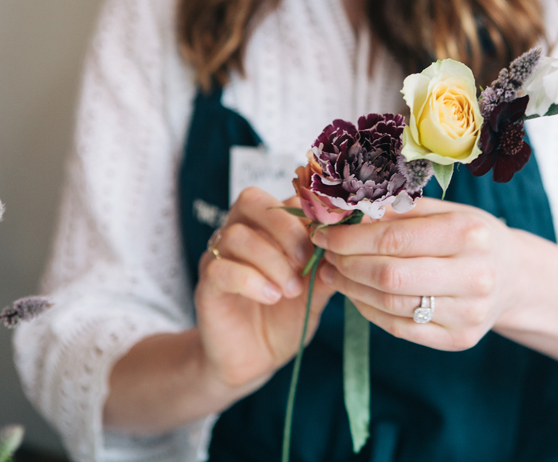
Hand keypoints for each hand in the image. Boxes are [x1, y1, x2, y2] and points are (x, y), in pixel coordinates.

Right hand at [195, 187, 334, 393]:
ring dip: (272, 261)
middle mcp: (240, 232)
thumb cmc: (285, 318)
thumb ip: (328, 264)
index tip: (330, 241)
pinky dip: (251, 281)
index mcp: (268, 226)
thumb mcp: (316, 290)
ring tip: (292, 290)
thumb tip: (350, 243)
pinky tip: (271, 297)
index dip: (308, 214)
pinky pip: (221, 269)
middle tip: (306, 262)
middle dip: (286, 229)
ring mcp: (219, 256)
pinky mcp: (206, 285)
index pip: (282, 197)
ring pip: (237, 236)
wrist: (253, 360)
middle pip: (252, 201)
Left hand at [311, 198, 525, 350]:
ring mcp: (469, 313)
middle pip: (390, 276)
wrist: (515, 278)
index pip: (394, 240)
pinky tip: (357, 294)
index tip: (325, 234)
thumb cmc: (473, 237)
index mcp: (469, 234)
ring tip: (334, 273)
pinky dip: (370, 311)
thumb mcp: (448, 212)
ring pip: (392, 306)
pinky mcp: (460, 340)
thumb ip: (401, 211)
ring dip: (353, 289)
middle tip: (326, 254)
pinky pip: (400, 328)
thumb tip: (347, 213)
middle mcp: (474, 276)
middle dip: (347, 264)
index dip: (351, 239)